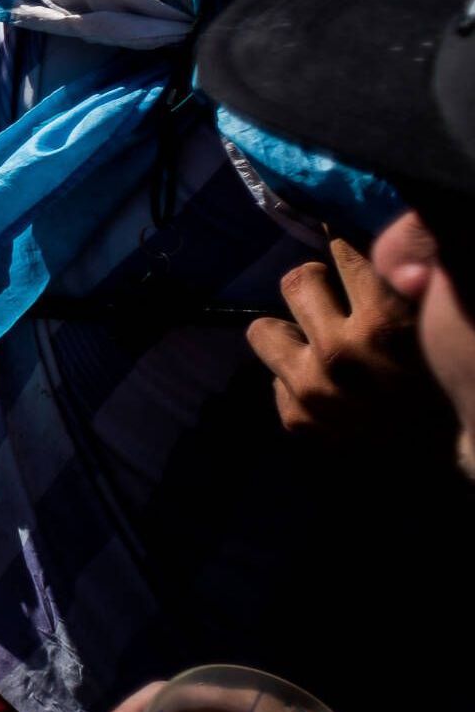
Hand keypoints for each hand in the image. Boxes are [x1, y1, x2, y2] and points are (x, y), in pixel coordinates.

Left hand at [247, 234, 447, 440]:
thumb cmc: (445, 387)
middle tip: (331, 297)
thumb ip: (402, 289)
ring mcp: (312, 389)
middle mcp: (339, 352)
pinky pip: (275, 379)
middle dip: (313, 284)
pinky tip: (327, 387)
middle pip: (294, 282)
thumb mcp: (429, 329)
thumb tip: (379, 249)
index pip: (342, 255)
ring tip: (317, 342)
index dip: (345, 253)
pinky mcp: (297, 419)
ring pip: (263, 329)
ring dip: (291, 332)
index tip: (345, 255)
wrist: (447, 463)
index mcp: (384, 324)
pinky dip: (295, 377)